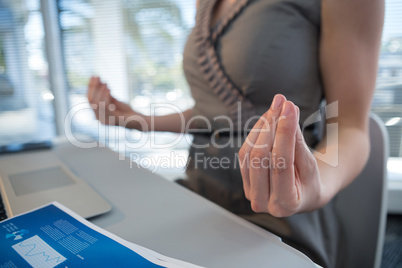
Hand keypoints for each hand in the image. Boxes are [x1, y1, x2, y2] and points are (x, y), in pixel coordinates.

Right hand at [87, 76, 144, 129]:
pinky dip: (106, 97)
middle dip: (93, 87)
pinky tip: (108, 90)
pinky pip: (106, 107)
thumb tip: (98, 80)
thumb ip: (105, 93)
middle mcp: (99, 118)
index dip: (90, 87)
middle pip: (91, 101)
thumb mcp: (114, 100)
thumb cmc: (125, 110)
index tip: (94, 76)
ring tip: (105, 84)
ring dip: (100, 92)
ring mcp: (106, 120)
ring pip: (96, 104)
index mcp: (97, 113)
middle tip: (98, 77)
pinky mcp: (114, 120)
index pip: (89, 99)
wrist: (138, 119)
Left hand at [239, 94, 323, 216]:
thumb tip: (288, 112)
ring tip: (277, 106)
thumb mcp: (310, 165)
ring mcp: (250, 192)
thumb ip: (298, 143)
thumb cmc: (310, 181)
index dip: (285, 132)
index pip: (281, 163)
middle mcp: (263, 202)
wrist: (303, 195)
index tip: (290, 108)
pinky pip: (245, 152)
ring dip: (262, 126)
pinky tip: (268, 119)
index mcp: (285, 204)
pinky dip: (256, 133)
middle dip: (271, 125)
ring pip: (249, 152)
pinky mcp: (244, 180)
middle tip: (282, 101)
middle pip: (261, 157)